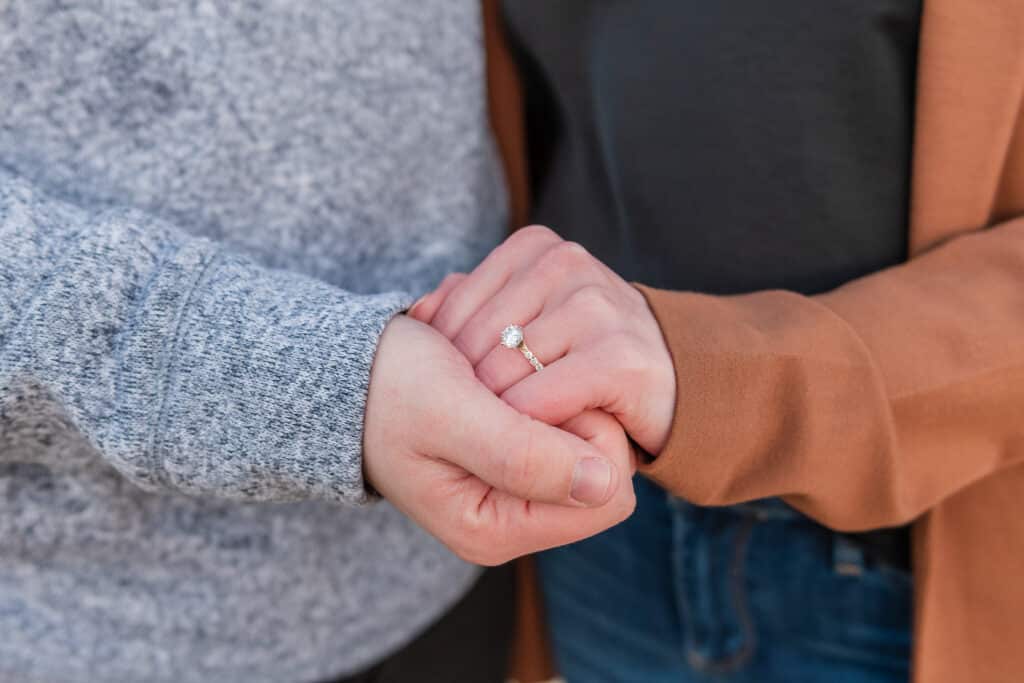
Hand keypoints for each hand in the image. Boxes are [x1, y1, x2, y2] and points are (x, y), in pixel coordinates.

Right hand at [363, 315, 635, 565]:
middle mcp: (510, 519)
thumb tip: (605, 484)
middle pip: (602, 462)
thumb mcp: (450, 415)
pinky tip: (491, 371)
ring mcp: (512, 489)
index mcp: (496, 528)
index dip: (589, 431)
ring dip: (550, 391)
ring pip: (583, 433)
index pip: (609, 491)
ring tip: (490, 372)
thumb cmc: (387, 387)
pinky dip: (536, 384)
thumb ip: (524, 455)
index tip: (533, 393)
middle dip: (568, 408)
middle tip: (506, 378)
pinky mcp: (511, 456)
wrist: (342, 369)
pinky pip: (558, 417)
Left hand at [409, 225, 675, 454]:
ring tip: (498, 438)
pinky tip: (533, 443)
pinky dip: (526, 432)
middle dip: (465, 392)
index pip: (453, 307)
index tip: (451, 396)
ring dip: (493, 416)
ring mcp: (595, 307)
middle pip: (473, 343)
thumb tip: (417, 313)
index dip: (442, 361)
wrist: (674, 383)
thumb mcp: (528, 317)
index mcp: (535, 247)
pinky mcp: (618, 358)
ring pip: (500, 374)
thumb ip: (474, 307)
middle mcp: (565, 266)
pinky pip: (538, 403)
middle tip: (470, 429)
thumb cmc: (585, 357)